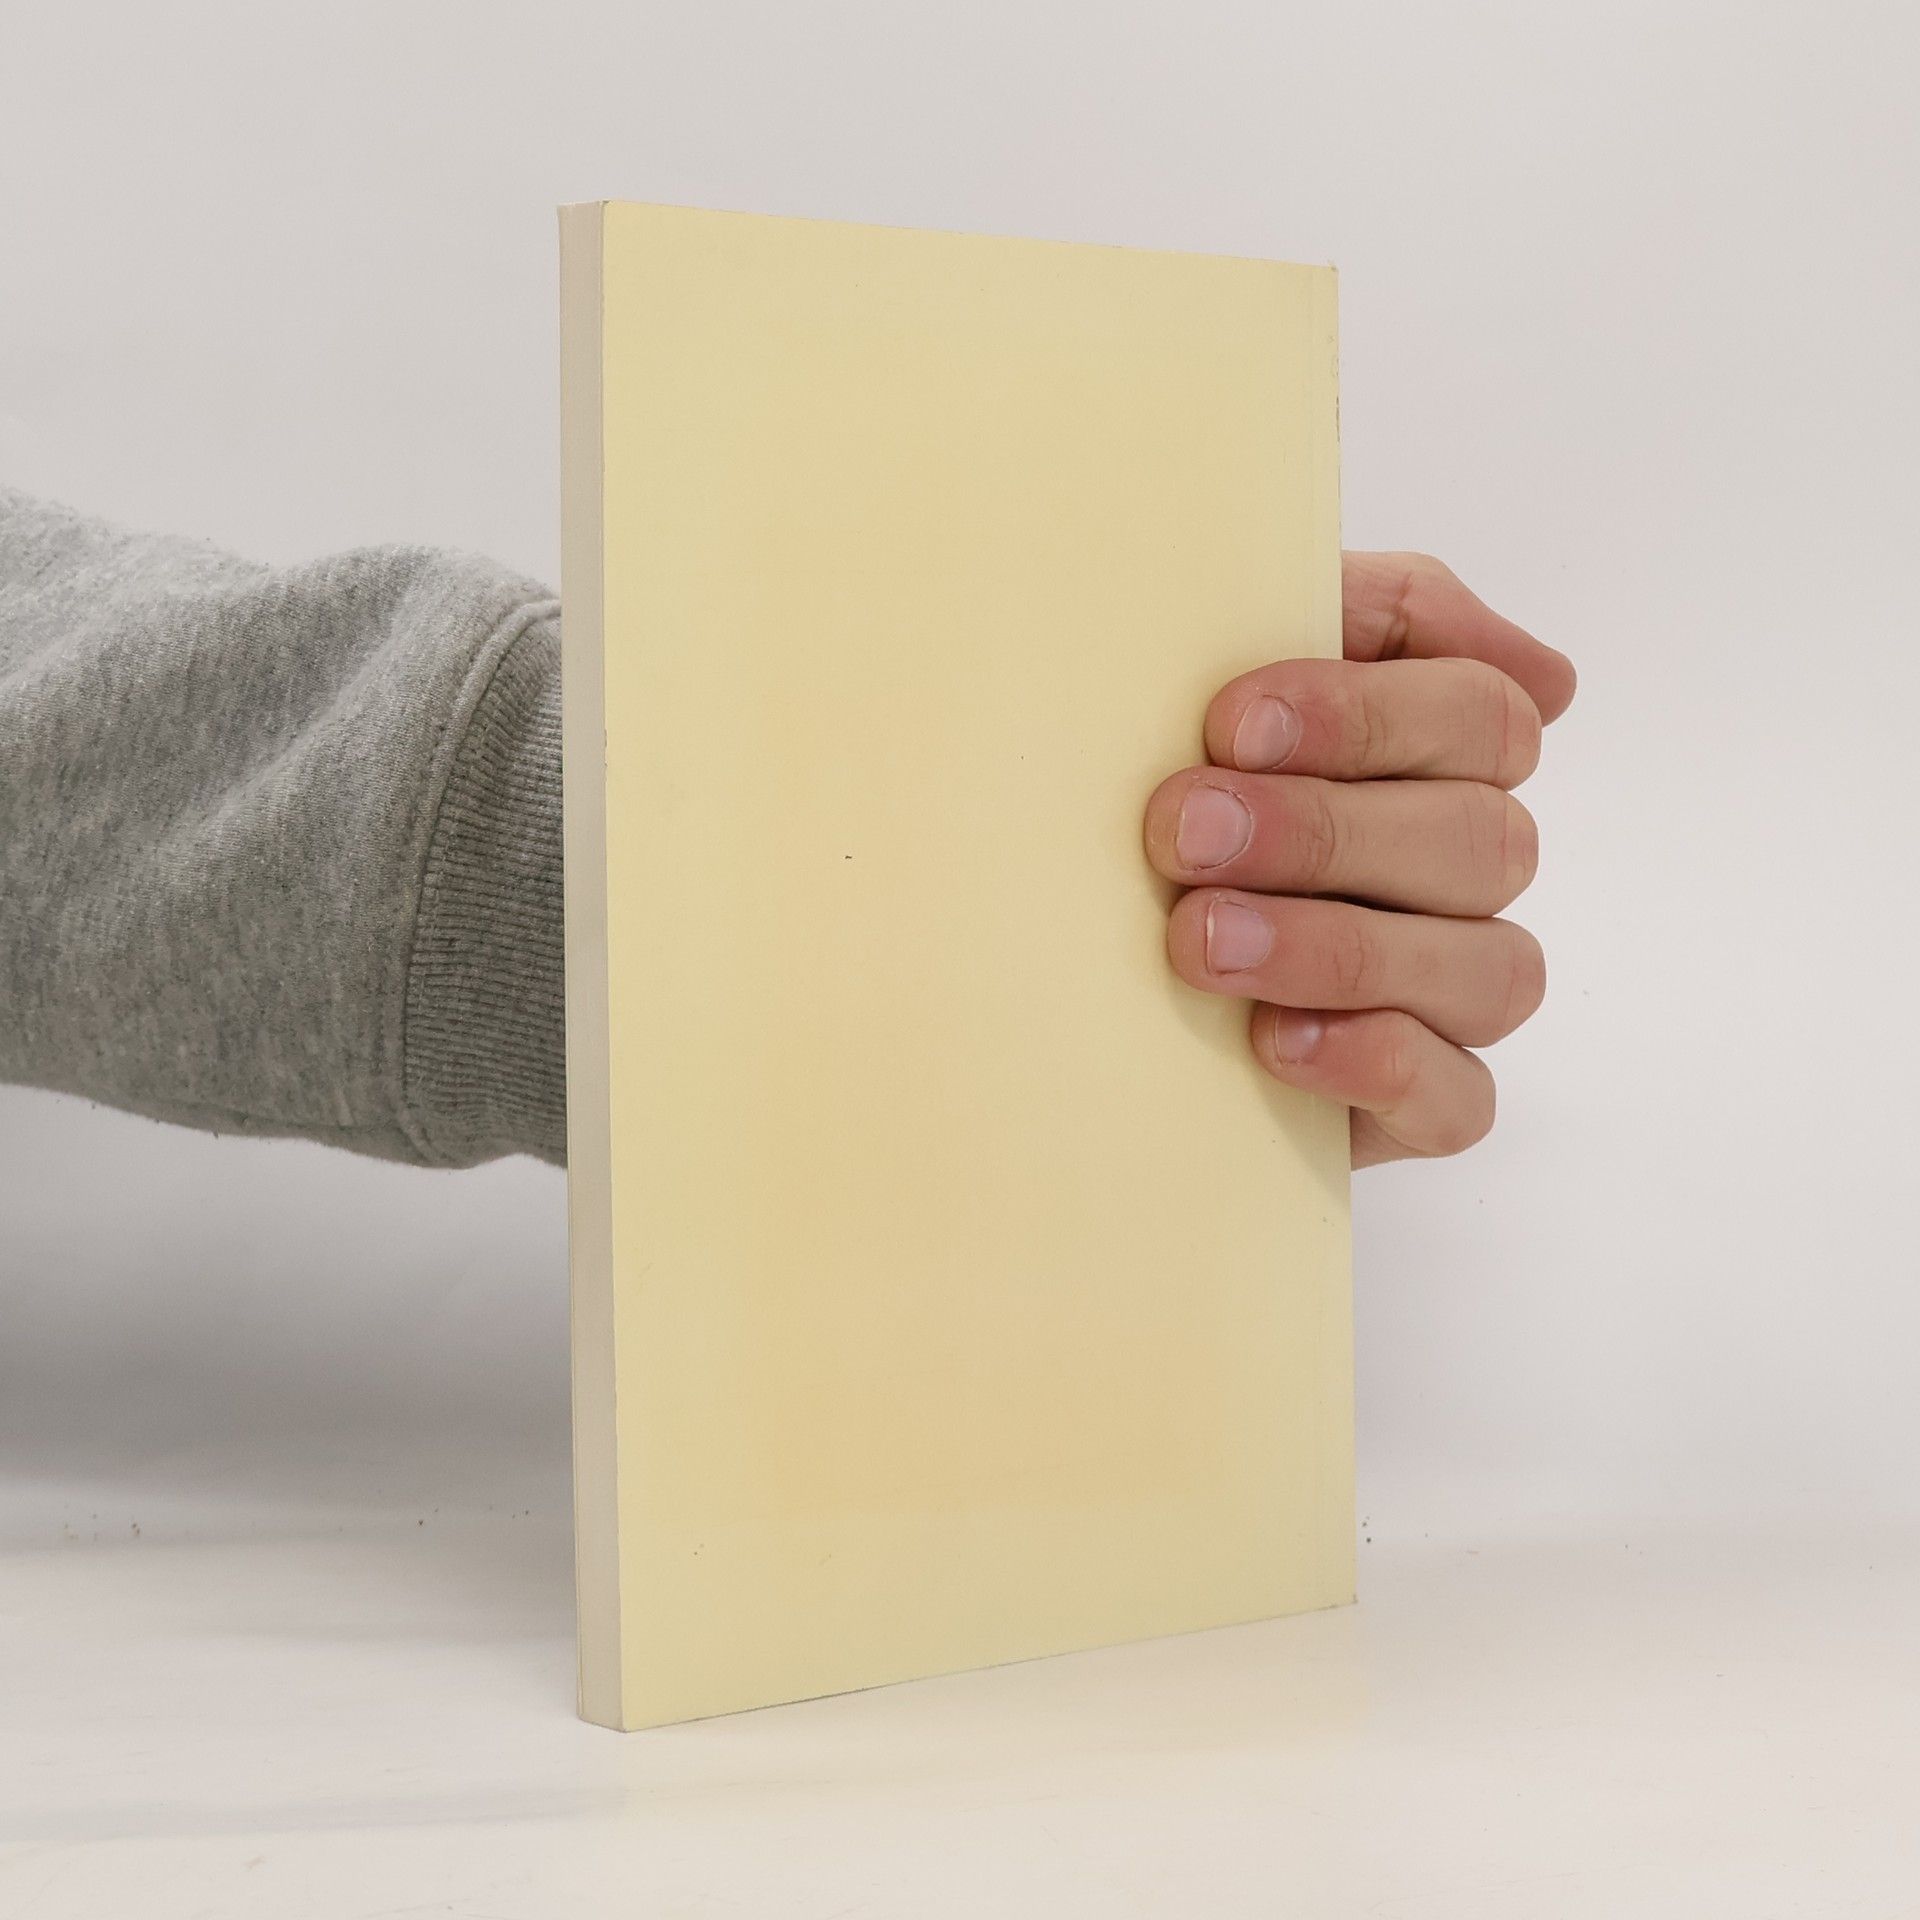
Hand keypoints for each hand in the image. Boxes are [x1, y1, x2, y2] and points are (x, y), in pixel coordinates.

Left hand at [1143, 552, 1576, 1167]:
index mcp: (1444, 752)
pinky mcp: (1422, 1102)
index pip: (1480, 715)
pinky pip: (1459, 1099)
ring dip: (1338, 947)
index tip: (1230, 723)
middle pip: (1475, 838)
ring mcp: (1456, 990)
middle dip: (1322, 831)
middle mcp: (1468, 868)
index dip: (1364, 716)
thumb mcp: (1229, 662)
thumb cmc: (1175, 780)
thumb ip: (1371, 614)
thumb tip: (1547, 675)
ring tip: (1201, 940)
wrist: (1088, 948)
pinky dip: (1375, 1062)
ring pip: (1487, 968)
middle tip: (1185, 833)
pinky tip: (1272, 1039)